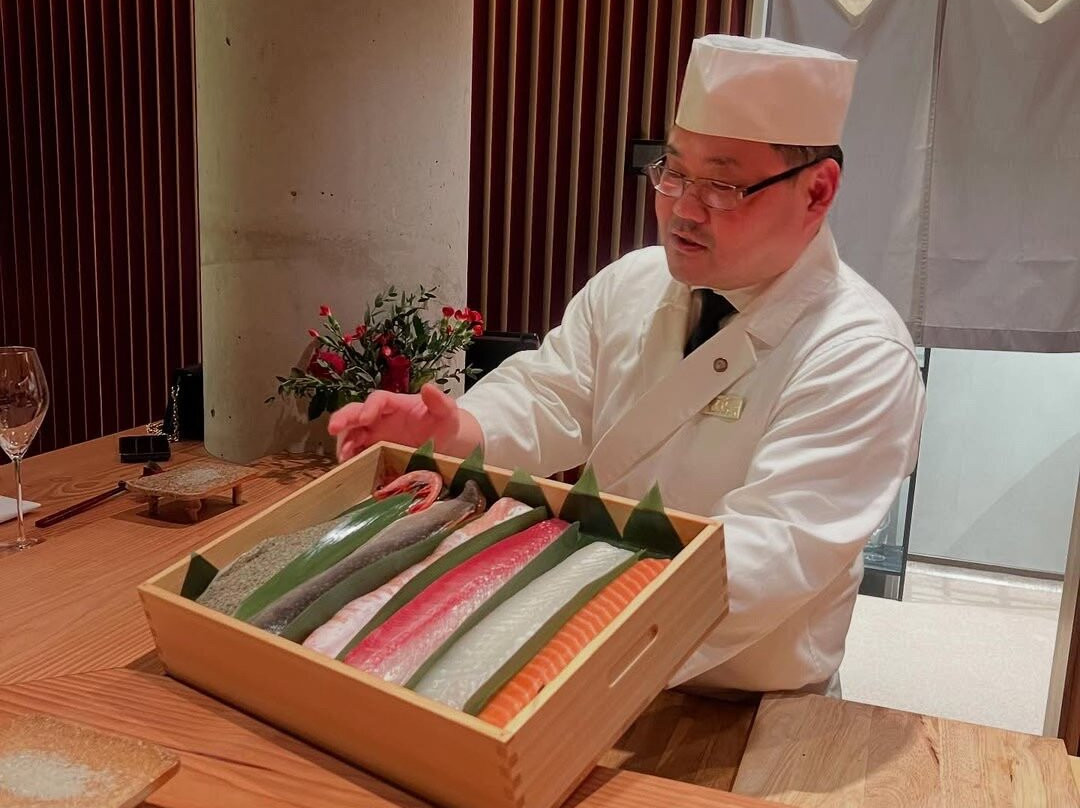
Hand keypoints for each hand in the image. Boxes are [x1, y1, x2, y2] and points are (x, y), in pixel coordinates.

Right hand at [328, 384, 477, 461]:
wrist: (444, 445)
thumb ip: (439, 402)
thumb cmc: (443, 424)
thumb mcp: (446, 413)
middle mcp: (380, 418)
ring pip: (353, 435)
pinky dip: (353, 461)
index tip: (364, 417)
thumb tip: (428, 387)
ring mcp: (375, 436)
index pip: (377, 400)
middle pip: (356, 413)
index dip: (369, 407)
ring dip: (346, 444)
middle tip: (333, 429)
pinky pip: (359, 455)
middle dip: (343, 419)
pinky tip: (351, 470)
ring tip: (344, 457)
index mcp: (395, 404)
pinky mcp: (375, 453)